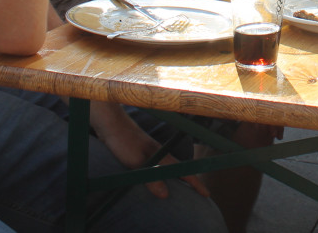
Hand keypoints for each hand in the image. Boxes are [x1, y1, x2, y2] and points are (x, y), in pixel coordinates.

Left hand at [93, 104, 208, 199]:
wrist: (111, 122)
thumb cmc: (122, 141)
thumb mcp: (136, 163)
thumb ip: (150, 178)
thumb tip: (165, 195)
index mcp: (162, 156)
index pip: (184, 171)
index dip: (195, 183)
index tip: (207, 194)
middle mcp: (160, 153)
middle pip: (180, 168)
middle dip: (191, 180)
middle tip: (200, 193)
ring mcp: (152, 151)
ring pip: (170, 166)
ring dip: (178, 176)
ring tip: (183, 186)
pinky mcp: (142, 151)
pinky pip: (159, 165)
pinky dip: (165, 172)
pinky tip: (159, 175)